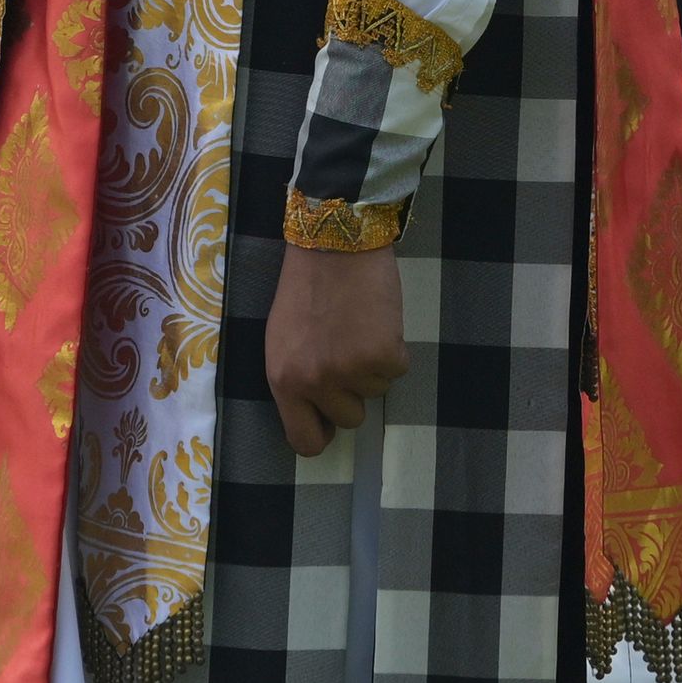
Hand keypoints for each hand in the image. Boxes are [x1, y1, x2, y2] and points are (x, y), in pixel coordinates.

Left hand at [265, 242, 408, 457]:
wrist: (334, 241)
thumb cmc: (306, 286)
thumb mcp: (283, 338)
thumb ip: (296, 378)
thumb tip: (317, 413)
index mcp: (283, 379)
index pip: (305, 441)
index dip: (322, 433)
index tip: (330, 419)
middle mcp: (314, 382)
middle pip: (349, 419)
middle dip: (353, 391)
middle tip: (347, 350)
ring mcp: (349, 370)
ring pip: (377, 393)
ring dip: (373, 365)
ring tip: (359, 326)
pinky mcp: (382, 354)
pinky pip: (399, 370)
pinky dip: (395, 348)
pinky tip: (377, 319)